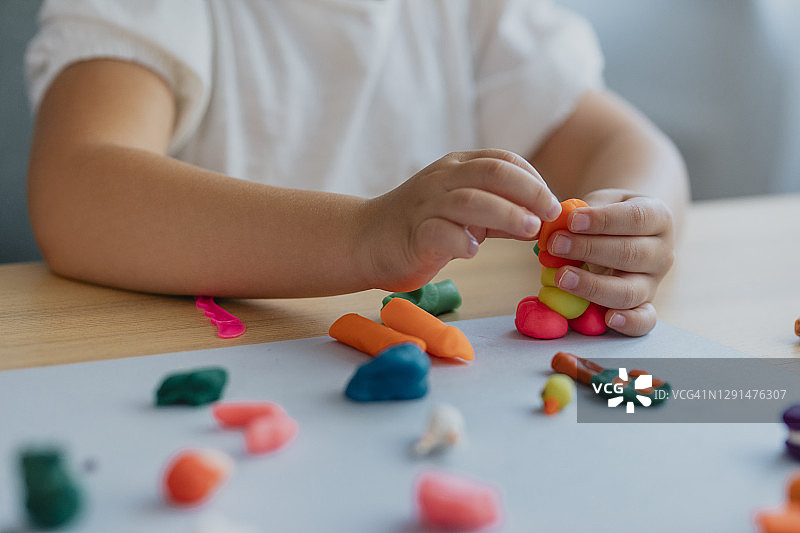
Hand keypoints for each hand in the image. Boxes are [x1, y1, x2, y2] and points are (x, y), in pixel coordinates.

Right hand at [360, 150, 560, 291]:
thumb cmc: (423, 225)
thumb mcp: (464, 211)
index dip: (533, 180)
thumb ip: (498, 212)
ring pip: (470, 200)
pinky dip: (461, 241)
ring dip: (505, 214)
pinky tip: (473, 252)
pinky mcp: (413, 234)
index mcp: (457, 166)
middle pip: (492, 173)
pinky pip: (440, 233)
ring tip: (529, 231)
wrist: (367, 239)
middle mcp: (442, 179)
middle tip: (550, 214)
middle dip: (529, 191)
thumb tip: (541, 220)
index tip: (552, 204)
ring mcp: (426, 205)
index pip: (503, 160)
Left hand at [545, 189, 675, 335]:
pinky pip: (644, 319)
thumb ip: (582, 212)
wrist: (626, 233)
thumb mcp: (601, 202)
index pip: (635, 218)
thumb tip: (555, 224)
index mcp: (657, 217)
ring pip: (630, 289)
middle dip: (589, 249)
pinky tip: (609, 319)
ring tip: (562, 277)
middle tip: (556, 245)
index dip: (603, 220)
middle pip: (630, 254)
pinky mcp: (644, 304)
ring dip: (593, 285)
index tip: (572, 220)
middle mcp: (662, 252)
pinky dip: (629, 322)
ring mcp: (654, 281)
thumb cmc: (608, 216)